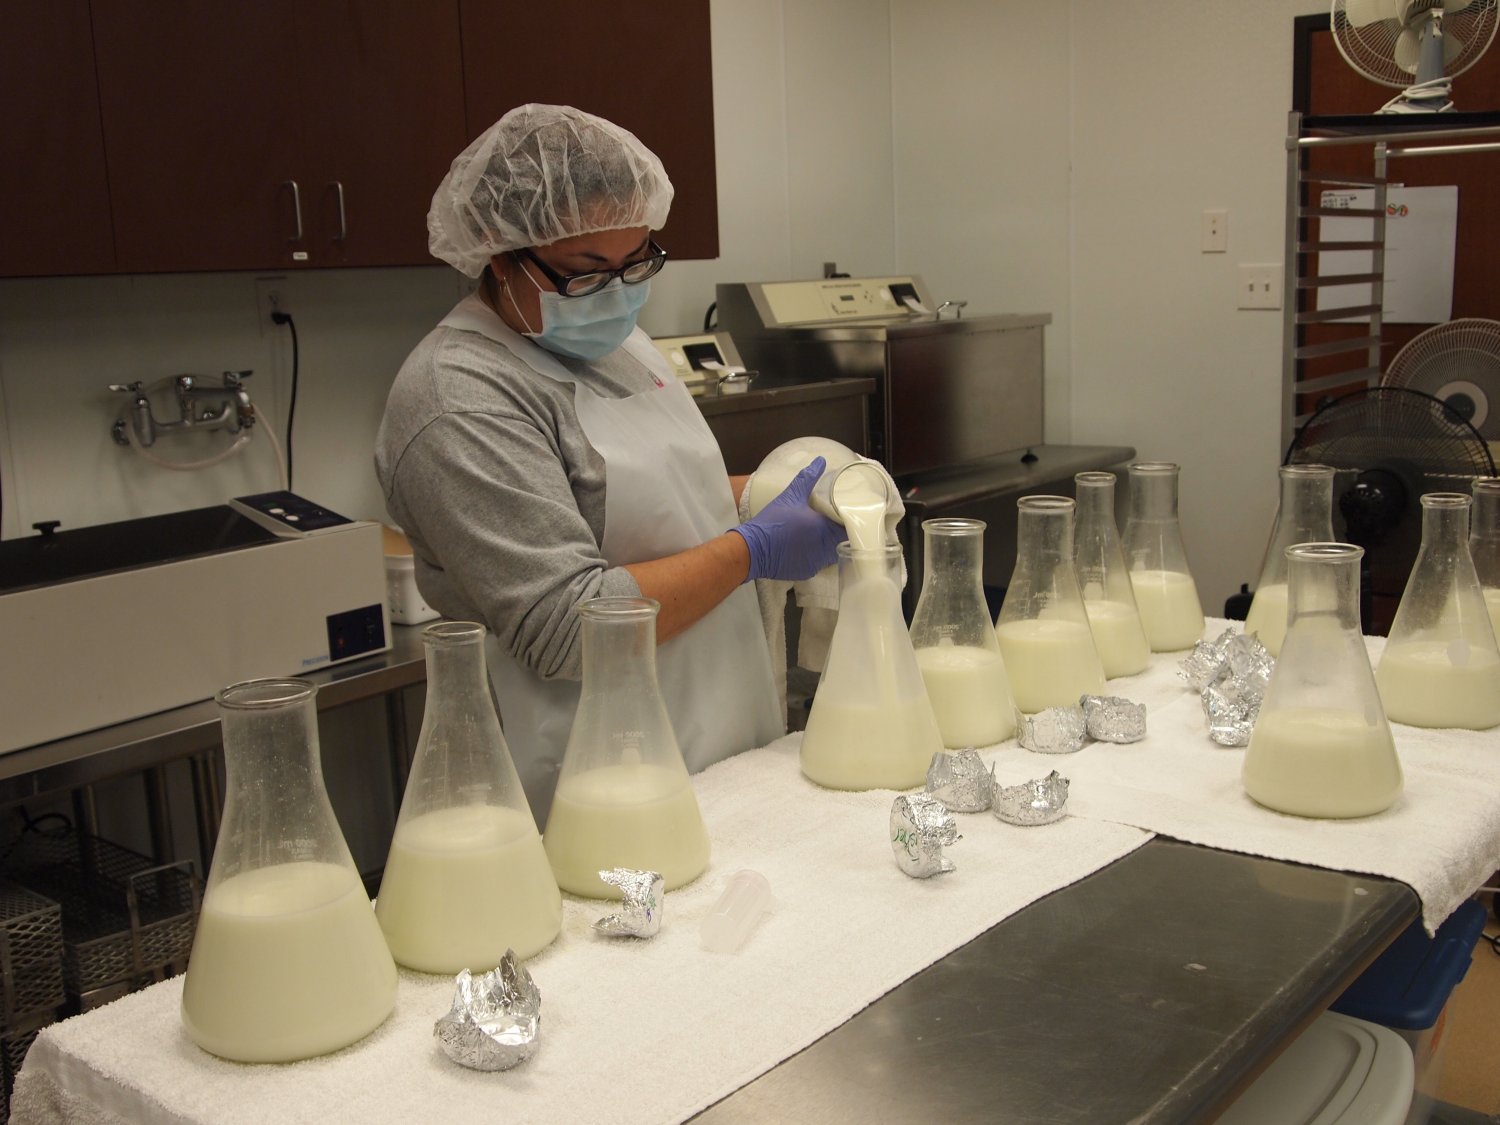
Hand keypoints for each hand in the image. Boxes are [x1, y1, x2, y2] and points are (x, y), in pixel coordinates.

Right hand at [731, 457, 844, 581]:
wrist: (752, 550)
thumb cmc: (772, 521)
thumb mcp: (790, 496)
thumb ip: (807, 478)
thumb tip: (820, 461)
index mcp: (823, 528)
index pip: (848, 527)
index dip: (850, 521)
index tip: (849, 513)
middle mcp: (823, 548)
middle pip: (843, 541)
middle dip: (841, 532)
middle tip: (837, 521)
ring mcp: (816, 563)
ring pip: (833, 554)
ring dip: (831, 544)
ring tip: (825, 533)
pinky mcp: (807, 572)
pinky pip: (820, 563)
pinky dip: (818, 555)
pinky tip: (811, 546)